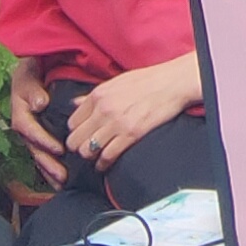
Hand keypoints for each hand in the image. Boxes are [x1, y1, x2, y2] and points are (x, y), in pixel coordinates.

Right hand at [9, 56, 66, 187]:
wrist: (29, 74)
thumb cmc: (30, 75)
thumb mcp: (28, 77)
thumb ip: (33, 90)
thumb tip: (40, 104)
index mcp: (20, 115)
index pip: (30, 131)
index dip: (44, 141)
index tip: (59, 150)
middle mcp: (24, 129)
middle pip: (35, 150)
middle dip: (48, 164)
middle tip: (62, 176)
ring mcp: (30, 136)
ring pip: (38, 157)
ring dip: (49, 171)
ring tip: (62, 183)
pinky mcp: (37, 139)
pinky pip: (42, 156)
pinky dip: (49, 169)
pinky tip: (58, 181)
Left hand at [63, 53, 202, 171]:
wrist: (173, 83)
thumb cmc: (147, 81)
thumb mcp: (116, 82)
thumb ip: (93, 95)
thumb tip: (75, 103)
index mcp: (98, 95)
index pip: (72, 122)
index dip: (76, 132)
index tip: (81, 137)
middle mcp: (103, 109)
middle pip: (75, 139)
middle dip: (78, 147)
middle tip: (85, 150)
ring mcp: (116, 123)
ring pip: (87, 150)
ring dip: (90, 157)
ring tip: (95, 157)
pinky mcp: (131, 134)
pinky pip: (107, 156)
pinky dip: (103, 164)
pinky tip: (104, 164)